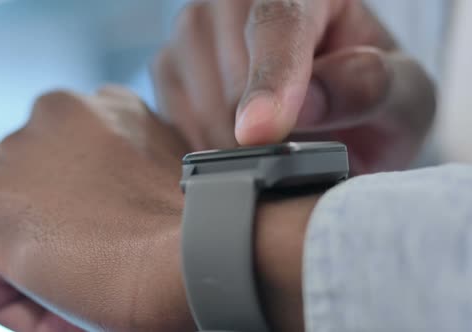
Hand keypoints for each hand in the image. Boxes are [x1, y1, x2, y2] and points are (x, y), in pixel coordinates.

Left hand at [0, 86, 318, 331]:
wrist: (196, 249)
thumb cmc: (195, 226)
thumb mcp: (170, 176)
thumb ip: (132, 169)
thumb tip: (110, 208)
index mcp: (102, 106)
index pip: (74, 169)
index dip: (91, 221)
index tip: (116, 252)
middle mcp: (53, 113)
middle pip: (38, 195)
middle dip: (62, 237)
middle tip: (99, 275)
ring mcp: (15, 153)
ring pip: (13, 233)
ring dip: (42, 272)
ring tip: (86, 297)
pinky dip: (24, 305)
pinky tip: (69, 313)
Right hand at [152, 0, 434, 173]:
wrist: (336, 112)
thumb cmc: (372, 98)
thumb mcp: (405, 95)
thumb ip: (371, 89)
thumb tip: (304, 106)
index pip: (279, 20)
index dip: (271, 80)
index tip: (259, 133)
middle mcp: (239, 0)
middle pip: (229, 71)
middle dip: (258, 130)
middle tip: (294, 155)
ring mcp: (197, 29)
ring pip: (196, 98)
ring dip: (231, 141)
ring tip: (269, 150)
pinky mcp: (169, 65)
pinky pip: (171, 115)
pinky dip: (203, 143)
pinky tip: (236, 144)